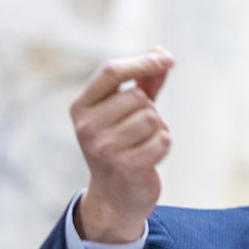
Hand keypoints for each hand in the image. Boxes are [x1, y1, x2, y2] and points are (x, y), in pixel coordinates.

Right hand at [71, 48, 173, 243]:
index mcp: (81, 107)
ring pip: (151, 118)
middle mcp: (87, 127)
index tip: (168, 58)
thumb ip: (144, 81)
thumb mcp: (126, 111)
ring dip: (157, 129)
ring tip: (142, 143)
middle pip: (137, 97)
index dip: (142, 62)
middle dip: (148, 109)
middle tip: (137, 129)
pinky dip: (163, 145)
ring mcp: (104, 149)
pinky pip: (161, 140)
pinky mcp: (126, 167)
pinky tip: (150, 157)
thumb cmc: (122, 145)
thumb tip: (161, 51)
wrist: (116, 197)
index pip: (111, 71)